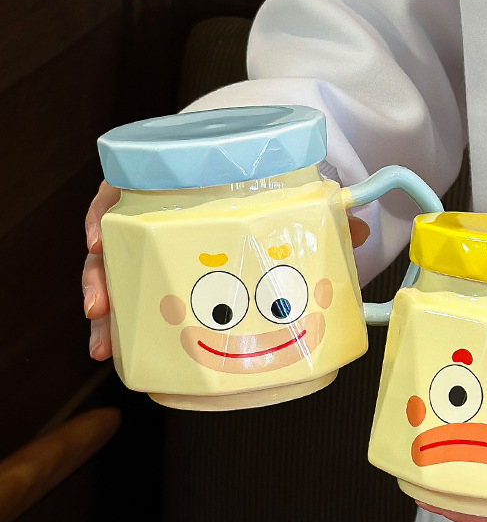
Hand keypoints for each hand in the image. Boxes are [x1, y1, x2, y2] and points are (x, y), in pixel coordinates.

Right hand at [81, 182, 370, 360]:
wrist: (252, 172)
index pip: (124, 186)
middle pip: (114, 241)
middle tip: (101, 306)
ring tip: (104, 344)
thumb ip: (314, 207)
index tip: (96, 240)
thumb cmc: (255, 179)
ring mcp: (156, 243)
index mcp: (173, 181)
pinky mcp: (165, 269)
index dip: (104, 213)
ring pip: (120, 274)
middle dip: (101, 277)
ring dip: (110, 311)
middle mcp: (155, 212)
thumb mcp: (278, 187)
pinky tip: (122, 349)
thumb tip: (355, 229)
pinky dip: (130, 322)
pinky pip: (140, 294)